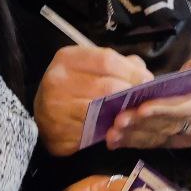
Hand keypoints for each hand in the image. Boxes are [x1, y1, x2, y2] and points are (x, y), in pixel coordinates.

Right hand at [34, 46, 150, 156]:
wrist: (42, 115)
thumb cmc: (72, 87)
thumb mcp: (89, 67)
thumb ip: (117, 64)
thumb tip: (142, 71)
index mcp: (67, 58)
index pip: (107, 60)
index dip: (131, 71)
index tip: (148, 80)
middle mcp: (58, 80)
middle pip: (107, 86)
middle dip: (130, 94)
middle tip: (143, 100)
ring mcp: (55, 107)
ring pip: (100, 111)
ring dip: (121, 114)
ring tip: (131, 113)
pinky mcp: (58, 131)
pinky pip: (91, 132)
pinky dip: (106, 131)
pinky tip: (113, 128)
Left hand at [105, 56, 190, 151]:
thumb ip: (189, 71)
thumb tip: (163, 81)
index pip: (186, 107)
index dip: (163, 109)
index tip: (141, 108)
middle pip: (168, 125)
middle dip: (141, 124)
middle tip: (118, 121)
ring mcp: (190, 139)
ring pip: (159, 138)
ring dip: (133, 136)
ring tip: (112, 133)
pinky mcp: (178, 145)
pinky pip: (155, 144)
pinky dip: (134, 141)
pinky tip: (116, 141)